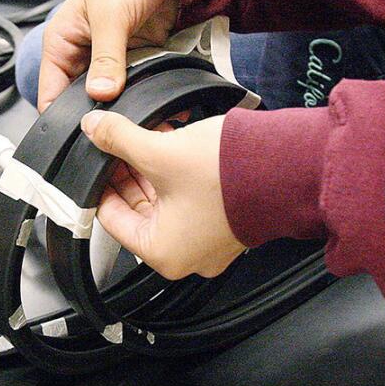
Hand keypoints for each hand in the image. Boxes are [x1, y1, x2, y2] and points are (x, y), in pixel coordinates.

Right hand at [37, 0, 178, 111]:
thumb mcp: (110, 15)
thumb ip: (105, 58)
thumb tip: (99, 93)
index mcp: (62, 43)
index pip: (50, 93)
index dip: (62, 116)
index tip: (86, 128)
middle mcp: (82, 55)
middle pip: (81, 101)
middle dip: (98, 113)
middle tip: (117, 123)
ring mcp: (109, 62)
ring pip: (110, 99)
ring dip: (123, 107)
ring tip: (138, 114)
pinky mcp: (135, 63)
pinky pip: (134, 89)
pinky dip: (142, 97)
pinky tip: (152, 104)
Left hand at [80, 110, 245, 279]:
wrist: (289, 165)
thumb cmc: (231, 175)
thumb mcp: (159, 151)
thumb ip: (118, 139)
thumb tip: (95, 129)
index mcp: (162, 254)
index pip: (110, 219)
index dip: (100, 183)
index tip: (97, 162)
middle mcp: (186, 256)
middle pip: (138, 210)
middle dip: (129, 171)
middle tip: (119, 144)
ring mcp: (209, 242)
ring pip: (164, 202)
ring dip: (153, 169)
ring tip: (149, 137)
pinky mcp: (226, 224)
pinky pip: (189, 200)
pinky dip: (177, 175)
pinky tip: (175, 145)